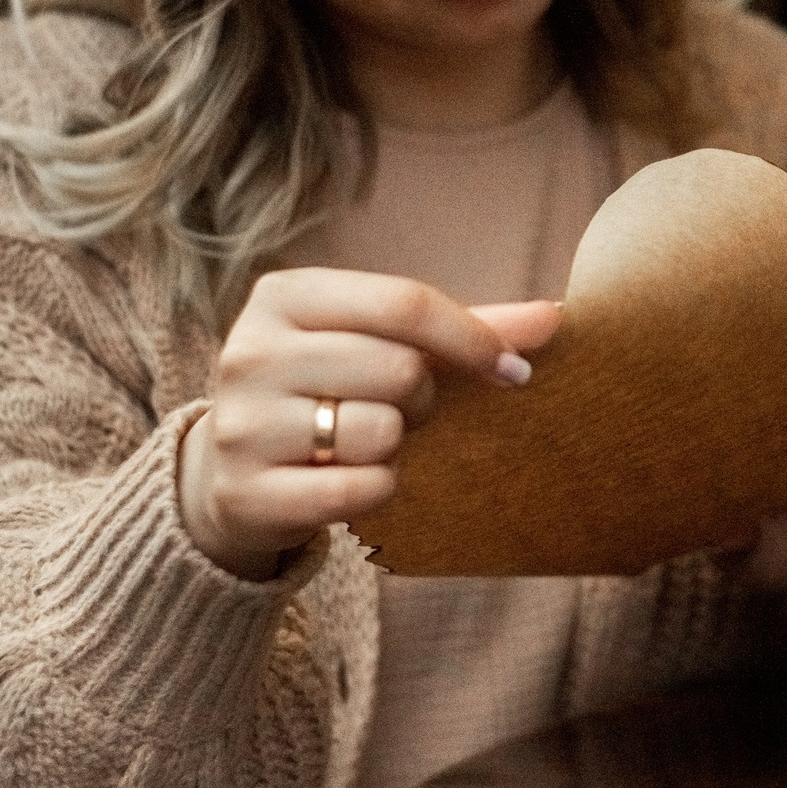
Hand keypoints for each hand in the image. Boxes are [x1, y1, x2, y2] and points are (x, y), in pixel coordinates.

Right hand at [178, 269, 560, 578]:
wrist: (229, 475)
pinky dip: (378, 490)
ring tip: (360, 442)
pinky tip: (349, 481)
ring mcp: (242, 423)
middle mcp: (252, 351)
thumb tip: (557, 315)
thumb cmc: (327, 392)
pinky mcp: (247, 491)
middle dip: (421, 398)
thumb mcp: (378, 343)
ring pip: (379, 431)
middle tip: (399, 409)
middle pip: (399, 369)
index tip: (512, 371)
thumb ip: (465, 327)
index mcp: (285, 296)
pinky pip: (361, 489)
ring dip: (394, 446)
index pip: (404, 303)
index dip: (472, 339)